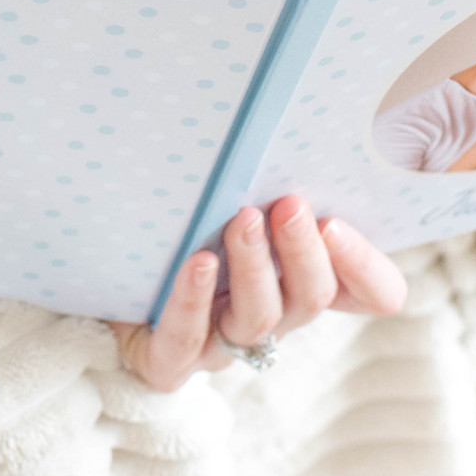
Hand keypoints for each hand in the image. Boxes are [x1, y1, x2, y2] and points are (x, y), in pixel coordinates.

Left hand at [111, 196, 406, 391]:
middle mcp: (273, 314)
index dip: (367, 266)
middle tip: (291, 204)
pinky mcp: (170, 361)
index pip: (371, 292)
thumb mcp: (235, 196)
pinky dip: (194, 300)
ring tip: (243, 218)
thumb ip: (271, 176)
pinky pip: (187, 339)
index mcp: (302, 280)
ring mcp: (222, 343)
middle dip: (305, 251)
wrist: (105, 277)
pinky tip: (198, 263)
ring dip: (256, 266)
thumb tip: (297, 114)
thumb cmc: (185, 222)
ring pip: (259, 317)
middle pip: (312, 298)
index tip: (339, 219)